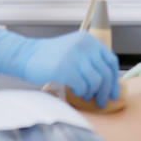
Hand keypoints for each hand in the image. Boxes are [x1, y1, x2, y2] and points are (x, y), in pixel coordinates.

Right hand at [0, 29, 119, 106]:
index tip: (113, 92)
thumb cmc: (49, 56)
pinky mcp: (65, 67)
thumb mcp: (74, 50)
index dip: (114, 79)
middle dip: (106, 91)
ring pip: (96, 81)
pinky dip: (81, 92)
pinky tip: (76, 91)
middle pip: (105, 72)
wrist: (26, 55)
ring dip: (92, 92)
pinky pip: (83, 85)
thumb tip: (108, 81)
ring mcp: (74, 55)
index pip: (110, 60)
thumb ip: (90, 59)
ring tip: (85, 95)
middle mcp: (84, 45)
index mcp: (88, 40)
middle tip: (102, 100)